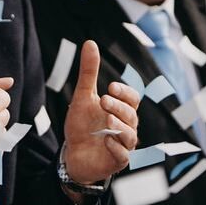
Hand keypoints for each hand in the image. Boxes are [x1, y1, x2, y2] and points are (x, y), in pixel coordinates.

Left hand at [63, 40, 139, 184]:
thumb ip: (89, 72)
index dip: (125, 92)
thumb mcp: (83, 96)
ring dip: (120, 126)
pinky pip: (123, 156)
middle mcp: (126, 127)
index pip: (133, 98)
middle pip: (132, 115)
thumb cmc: (82, 125)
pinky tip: (107, 140)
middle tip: (104, 100)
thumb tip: (90, 42)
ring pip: (130, 135)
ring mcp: (123, 145)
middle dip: (119, 107)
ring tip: (107, 119)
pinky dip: (117, 148)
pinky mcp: (117, 162)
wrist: (73, 154)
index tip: (111, 86)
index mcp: (121, 110)